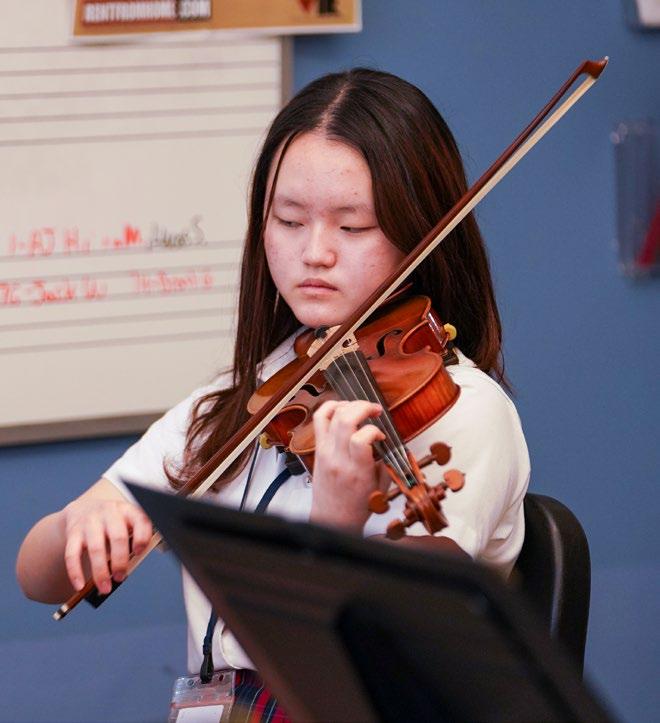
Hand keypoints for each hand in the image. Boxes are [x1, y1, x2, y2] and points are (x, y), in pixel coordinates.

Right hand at [62, 496, 151, 594]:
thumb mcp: (127, 520)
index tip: (140, 552)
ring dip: (101, 572)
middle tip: (120, 577)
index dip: (142, 537)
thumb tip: (137, 563)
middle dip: (120, 561)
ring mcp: (90, 522)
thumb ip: (136, 537)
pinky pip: (72, 554)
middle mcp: (109, 513)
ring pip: (96, 548)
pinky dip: (75, 572)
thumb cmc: (113, 521)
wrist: (83, 508)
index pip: (140, 521)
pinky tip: (79, 586)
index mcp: (127, 511)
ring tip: (105, 588)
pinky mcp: (73, 532)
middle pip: (118, 538)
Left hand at [310, 399, 388, 531]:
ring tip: (360, 408)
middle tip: (375, 410)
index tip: (381, 435)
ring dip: (348, 404)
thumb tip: (389, 442)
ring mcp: (325, 452)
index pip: (361, 438)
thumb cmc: (356, 507)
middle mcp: (338, 458)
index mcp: (356, 471)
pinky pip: (320, 420)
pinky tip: (343, 409)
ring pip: (330, 415)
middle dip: (363, 406)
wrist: (332, 520)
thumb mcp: (380, 487)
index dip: (375, 430)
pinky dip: (331, 407)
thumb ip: (386, 463)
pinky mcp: (318, 449)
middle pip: (345, 419)